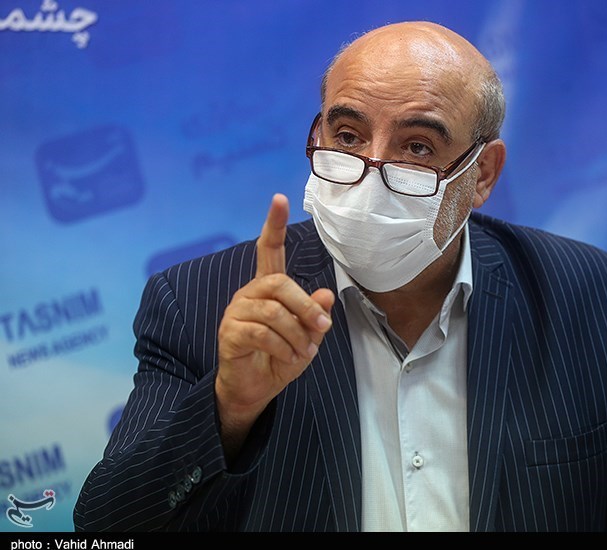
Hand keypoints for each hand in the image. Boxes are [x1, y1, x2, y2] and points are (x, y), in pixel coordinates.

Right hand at [215, 193, 333, 453]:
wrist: (255, 388)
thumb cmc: (281, 357)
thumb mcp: (307, 337)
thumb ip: (315, 316)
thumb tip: (325, 294)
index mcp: (269, 288)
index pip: (269, 250)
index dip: (274, 225)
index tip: (279, 198)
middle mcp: (250, 293)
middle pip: (280, 284)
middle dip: (305, 306)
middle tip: (321, 327)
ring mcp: (237, 312)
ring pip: (274, 312)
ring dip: (296, 335)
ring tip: (302, 352)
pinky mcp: (229, 333)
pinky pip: (261, 334)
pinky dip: (282, 348)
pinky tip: (289, 358)